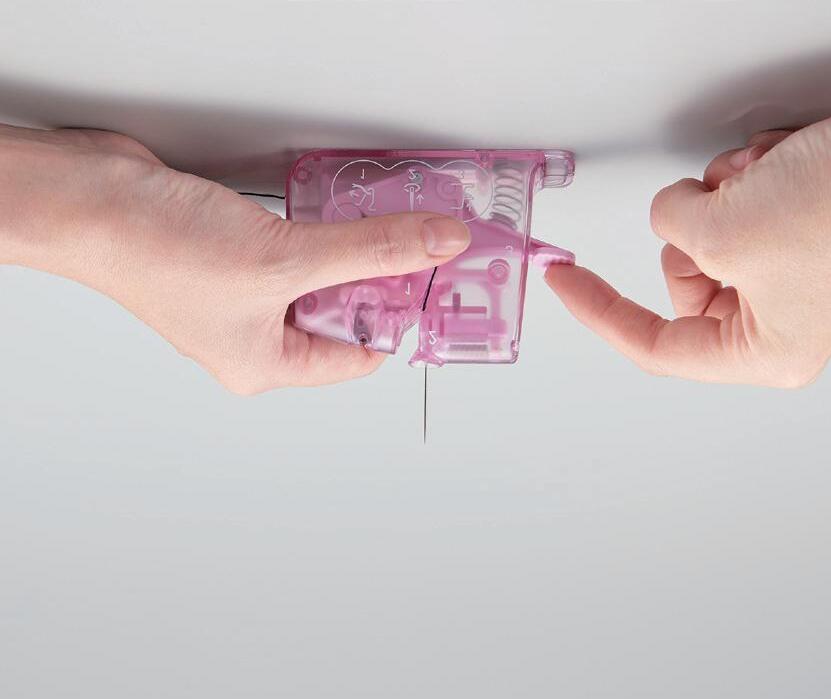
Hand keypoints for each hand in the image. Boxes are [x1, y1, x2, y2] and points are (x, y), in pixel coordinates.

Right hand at [0, 125, 469, 392]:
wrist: (91, 199)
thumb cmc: (156, 253)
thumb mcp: (286, 259)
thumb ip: (369, 251)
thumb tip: (434, 246)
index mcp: (266, 365)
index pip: (359, 355)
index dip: (399, 321)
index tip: (434, 285)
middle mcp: (257, 337)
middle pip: (343, 315)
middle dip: (379, 281)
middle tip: (421, 247)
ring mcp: (245, 295)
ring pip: (322, 278)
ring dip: (353, 251)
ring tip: (388, 225)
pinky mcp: (236, 254)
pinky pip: (299, 249)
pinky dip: (323, 232)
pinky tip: (340, 211)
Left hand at [546, 107, 830, 386]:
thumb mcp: (728, 230)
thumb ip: (673, 225)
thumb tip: (675, 209)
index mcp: (762, 350)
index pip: (654, 344)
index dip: (600, 311)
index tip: (564, 283)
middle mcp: (779, 318)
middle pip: (684, 274)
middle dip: (694, 225)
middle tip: (729, 202)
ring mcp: (794, 270)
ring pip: (712, 229)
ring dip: (730, 189)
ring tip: (773, 177)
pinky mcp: (804, 226)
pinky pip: (745, 198)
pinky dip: (754, 171)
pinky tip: (790, 162)